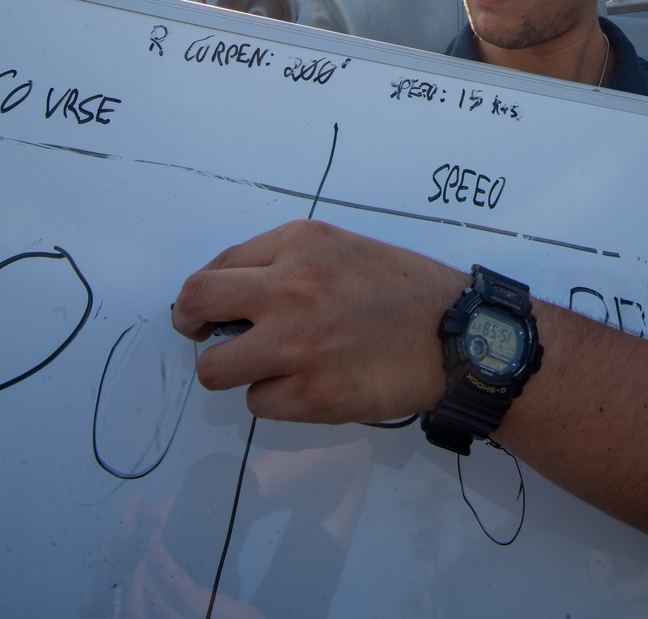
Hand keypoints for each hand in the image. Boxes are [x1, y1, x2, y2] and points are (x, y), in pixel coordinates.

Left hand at [172, 219, 462, 424]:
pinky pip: (259, 403)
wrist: (456, 335)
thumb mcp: (342, 248)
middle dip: (191, 326)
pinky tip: (311, 384)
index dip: (203, 296)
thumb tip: (232, 295)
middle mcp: (291, 287)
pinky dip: (277, 398)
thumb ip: (287, 262)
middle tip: (205, 339)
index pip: (217, 267)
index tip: (206, 313)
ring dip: (233, 372)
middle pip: (196, 304)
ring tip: (266, 369)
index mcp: (299, 243)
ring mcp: (298, 344)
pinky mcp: (312, 394)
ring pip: (215, 369)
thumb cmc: (402, 289)